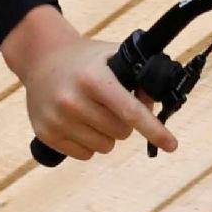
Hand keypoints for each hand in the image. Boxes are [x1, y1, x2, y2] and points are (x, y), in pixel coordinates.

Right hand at [2, 6, 175, 160]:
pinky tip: (80, 123)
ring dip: (107, 135)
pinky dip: (89, 144)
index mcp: (93, 79)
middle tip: (112, 106)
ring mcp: (57, 119)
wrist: (41, 58)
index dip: (154, 130)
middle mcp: (72, 100)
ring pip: (104, 147)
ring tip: (94, 113)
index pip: (130, 111)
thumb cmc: (85, 60)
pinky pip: (85, 155)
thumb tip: (156, 104)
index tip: (171, 145)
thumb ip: (137, 79)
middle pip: (121, 132)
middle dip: (125, 123)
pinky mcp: (46, 134)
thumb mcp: (112, 56)